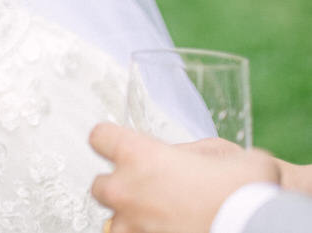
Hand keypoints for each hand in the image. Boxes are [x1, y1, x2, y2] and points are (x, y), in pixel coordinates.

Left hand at [89, 122, 280, 232]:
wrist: (261, 227)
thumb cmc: (246, 191)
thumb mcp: (219, 152)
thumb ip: (185, 152)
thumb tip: (174, 158)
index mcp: (140, 155)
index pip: (100, 137)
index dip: (112, 141)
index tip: (119, 147)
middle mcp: (127, 190)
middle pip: (100, 185)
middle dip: (121, 188)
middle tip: (148, 192)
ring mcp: (134, 225)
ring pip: (113, 222)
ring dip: (131, 220)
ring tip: (157, 220)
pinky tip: (166, 231)